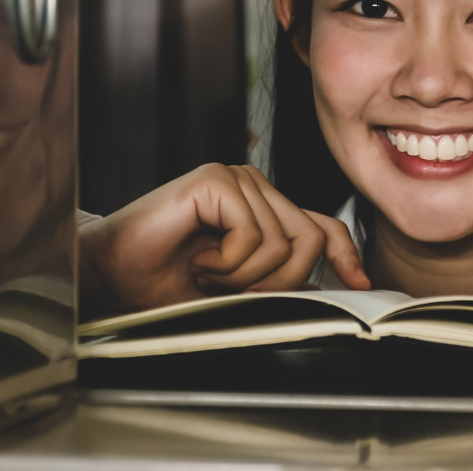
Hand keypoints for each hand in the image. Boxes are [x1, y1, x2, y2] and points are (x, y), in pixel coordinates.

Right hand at [78, 163, 368, 316]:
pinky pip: (253, 234)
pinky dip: (227, 262)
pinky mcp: (216, 180)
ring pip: (283, 242)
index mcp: (264, 210)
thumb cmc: (164, 282)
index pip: (322, 225)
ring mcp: (237, 180)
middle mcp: (255, 188)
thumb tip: (327, 289)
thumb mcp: (236, 291)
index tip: (360, 283)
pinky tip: (198, 258)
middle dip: (280, 281)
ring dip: (243, 276)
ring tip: (206, 272)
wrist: (112, 276)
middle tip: (234, 291)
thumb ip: (278, 282)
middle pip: (309, 239)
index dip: (345, 254)